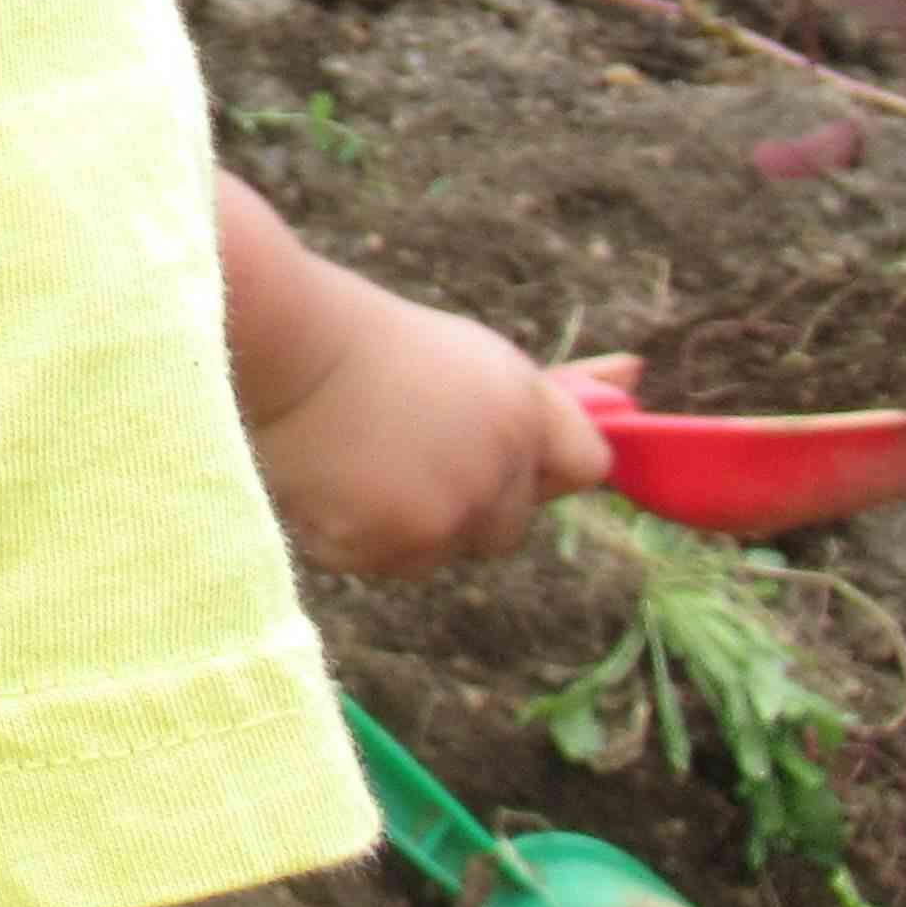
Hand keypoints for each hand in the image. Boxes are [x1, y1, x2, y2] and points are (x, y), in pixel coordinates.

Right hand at [251, 293, 633, 578]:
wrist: (268, 346)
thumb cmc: (366, 343)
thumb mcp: (470, 356)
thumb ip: (555, 390)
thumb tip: (637, 374)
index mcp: (525, 407)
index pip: (584, 464)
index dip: (534, 459)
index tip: (484, 442)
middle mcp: (500, 465)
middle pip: (511, 522)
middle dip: (470, 498)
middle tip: (401, 446)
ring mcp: (445, 511)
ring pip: (447, 549)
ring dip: (411, 523)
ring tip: (355, 460)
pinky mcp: (388, 545)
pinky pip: (389, 563)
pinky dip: (360, 537)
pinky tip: (328, 486)